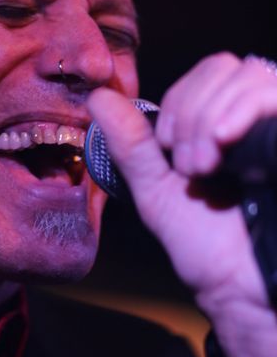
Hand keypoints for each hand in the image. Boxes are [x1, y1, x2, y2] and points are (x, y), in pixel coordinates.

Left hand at [87, 53, 276, 356]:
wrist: (243, 290)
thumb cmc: (206, 248)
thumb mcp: (157, 191)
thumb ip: (131, 144)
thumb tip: (97, 96)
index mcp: (228, 126)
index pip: (209, 70)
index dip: (182, 100)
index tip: (169, 150)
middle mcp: (260, 120)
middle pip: (226, 66)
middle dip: (192, 112)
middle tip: (188, 166)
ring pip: (249, 75)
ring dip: (210, 119)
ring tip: (206, 170)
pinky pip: (272, 94)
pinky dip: (241, 109)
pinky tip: (226, 143)